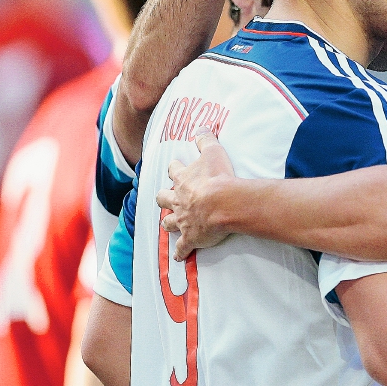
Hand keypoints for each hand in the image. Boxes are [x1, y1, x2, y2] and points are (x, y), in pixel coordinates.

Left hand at [155, 129, 236, 259]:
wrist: (222, 202)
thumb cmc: (218, 176)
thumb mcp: (213, 151)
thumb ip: (206, 138)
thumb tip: (201, 128)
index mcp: (183, 180)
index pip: (174, 171)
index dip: (174, 169)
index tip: (174, 167)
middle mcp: (179, 200)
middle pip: (164, 198)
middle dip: (163, 197)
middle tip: (164, 197)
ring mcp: (183, 220)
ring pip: (169, 222)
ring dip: (169, 223)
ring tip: (167, 225)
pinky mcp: (190, 237)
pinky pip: (182, 247)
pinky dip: (180, 252)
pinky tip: (178, 257)